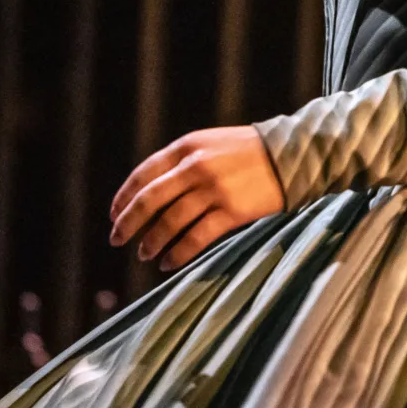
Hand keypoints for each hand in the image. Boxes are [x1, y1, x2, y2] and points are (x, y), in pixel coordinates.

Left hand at [108, 125, 286, 272]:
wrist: (293, 155)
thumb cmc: (249, 152)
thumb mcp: (210, 143)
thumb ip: (182, 161)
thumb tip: (149, 192)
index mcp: (186, 146)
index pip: (143, 174)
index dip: (123, 197)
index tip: (114, 215)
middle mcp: (195, 166)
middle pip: (149, 200)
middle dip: (128, 223)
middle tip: (117, 240)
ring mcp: (213, 189)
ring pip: (170, 221)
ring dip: (152, 242)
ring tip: (144, 255)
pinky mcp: (232, 211)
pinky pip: (196, 237)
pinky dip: (178, 254)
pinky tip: (168, 264)